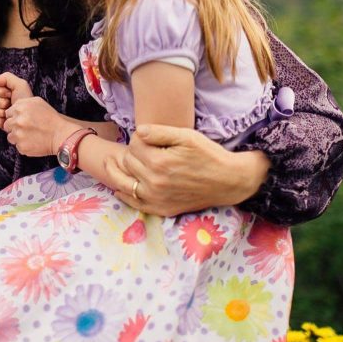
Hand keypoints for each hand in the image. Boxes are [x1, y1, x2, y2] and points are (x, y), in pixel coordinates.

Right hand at [0, 72, 33, 129]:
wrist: (30, 119)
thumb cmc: (27, 102)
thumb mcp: (21, 85)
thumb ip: (6, 78)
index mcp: (1, 89)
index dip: (1, 91)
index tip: (11, 94)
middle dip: (1, 101)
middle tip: (11, 104)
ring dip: (0, 111)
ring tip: (9, 113)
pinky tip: (6, 121)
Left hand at [2, 96, 80, 156]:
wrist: (61, 134)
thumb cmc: (51, 118)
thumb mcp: (37, 102)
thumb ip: (22, 103)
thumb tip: (13, 107)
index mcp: (19, 108)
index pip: (7, 113)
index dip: (15, 117)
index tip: (23, 119)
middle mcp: (17, 121)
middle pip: (7, 125)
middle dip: (14, 127)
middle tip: (27, 128)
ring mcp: (18, 135)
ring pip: (10, 137)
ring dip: (18, 137)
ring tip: (30, 135)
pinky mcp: (21, 146)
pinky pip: (17, 146)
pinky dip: (24, 145)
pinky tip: (33, 141)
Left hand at [105, 124, 270, 215]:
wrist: (228, 181)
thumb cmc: (208, 155)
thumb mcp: (187, 136)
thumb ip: (160, 132)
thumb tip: (138, 131)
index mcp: (159, 163)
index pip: (133, 145)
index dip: (139, 138)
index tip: (148, 138)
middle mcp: (154, 183)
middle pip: (127, 162)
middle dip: (132, 152)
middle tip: (142, 149)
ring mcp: (156, 198)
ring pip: (122, 183)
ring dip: (117, 172)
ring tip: (114, 163)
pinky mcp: (161, 209)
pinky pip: (133, 202)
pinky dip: (123, 193)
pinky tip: (121, 186)